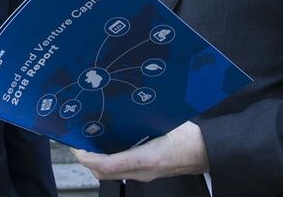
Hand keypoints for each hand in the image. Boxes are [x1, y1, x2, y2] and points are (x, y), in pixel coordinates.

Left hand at [71, 121, 208, 182]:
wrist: (205, 152)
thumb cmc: (189, 137)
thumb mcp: (165, 122)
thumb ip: (142, 119)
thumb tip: (119, 107)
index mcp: (147, 158)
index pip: (108, 165)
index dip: (88, 158)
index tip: (77, 147)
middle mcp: (142, 171)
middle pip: (104, 174)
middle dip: (86, 160)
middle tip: (77, 142)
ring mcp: (144, 175)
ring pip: (110, 174)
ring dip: (95, 162)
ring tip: (87, 143)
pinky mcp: (146, 172)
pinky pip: (120, 171)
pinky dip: (107, 162)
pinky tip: (105, 147)